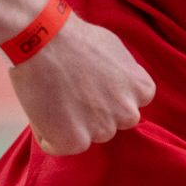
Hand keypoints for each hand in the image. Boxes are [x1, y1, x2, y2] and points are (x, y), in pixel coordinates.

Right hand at [7, 14, 156, 155]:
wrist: (45, 39)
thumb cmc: (76, 39)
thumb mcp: (117, 52)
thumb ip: (124, 77)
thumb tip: (120, 88)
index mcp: (142, 90)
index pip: (130, 105)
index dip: (109, 96)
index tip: (93, 84)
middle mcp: (128, 113)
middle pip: (110, 123)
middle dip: (94, 113)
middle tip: (72, 90)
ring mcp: (102, 129)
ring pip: (86, 136)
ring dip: (72, 124)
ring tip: (56, 95)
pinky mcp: (74, 141)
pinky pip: (59, 146)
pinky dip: (48, 134)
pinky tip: (43, 108)